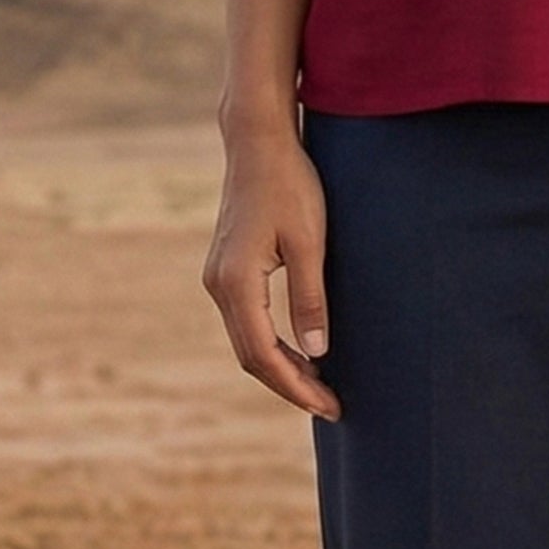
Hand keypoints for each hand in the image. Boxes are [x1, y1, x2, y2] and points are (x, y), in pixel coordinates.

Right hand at [201, 122, 341, 419]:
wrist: (258, 143)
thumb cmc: (290, 185)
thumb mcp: (310, 242)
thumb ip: (311, 299)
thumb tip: (318, 353)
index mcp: (237, 283)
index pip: (265, 355)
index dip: (297, 387)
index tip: (329, 405)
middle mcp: (218, 286)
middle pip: (251, 356)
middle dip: (290, 385)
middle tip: (330, 405)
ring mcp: (218, 278)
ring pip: (247, 341)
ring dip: (281, 367)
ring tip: (319, 385)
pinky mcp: (226, 269)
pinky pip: (246, 322)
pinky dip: (271, 344)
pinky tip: (300, 351)